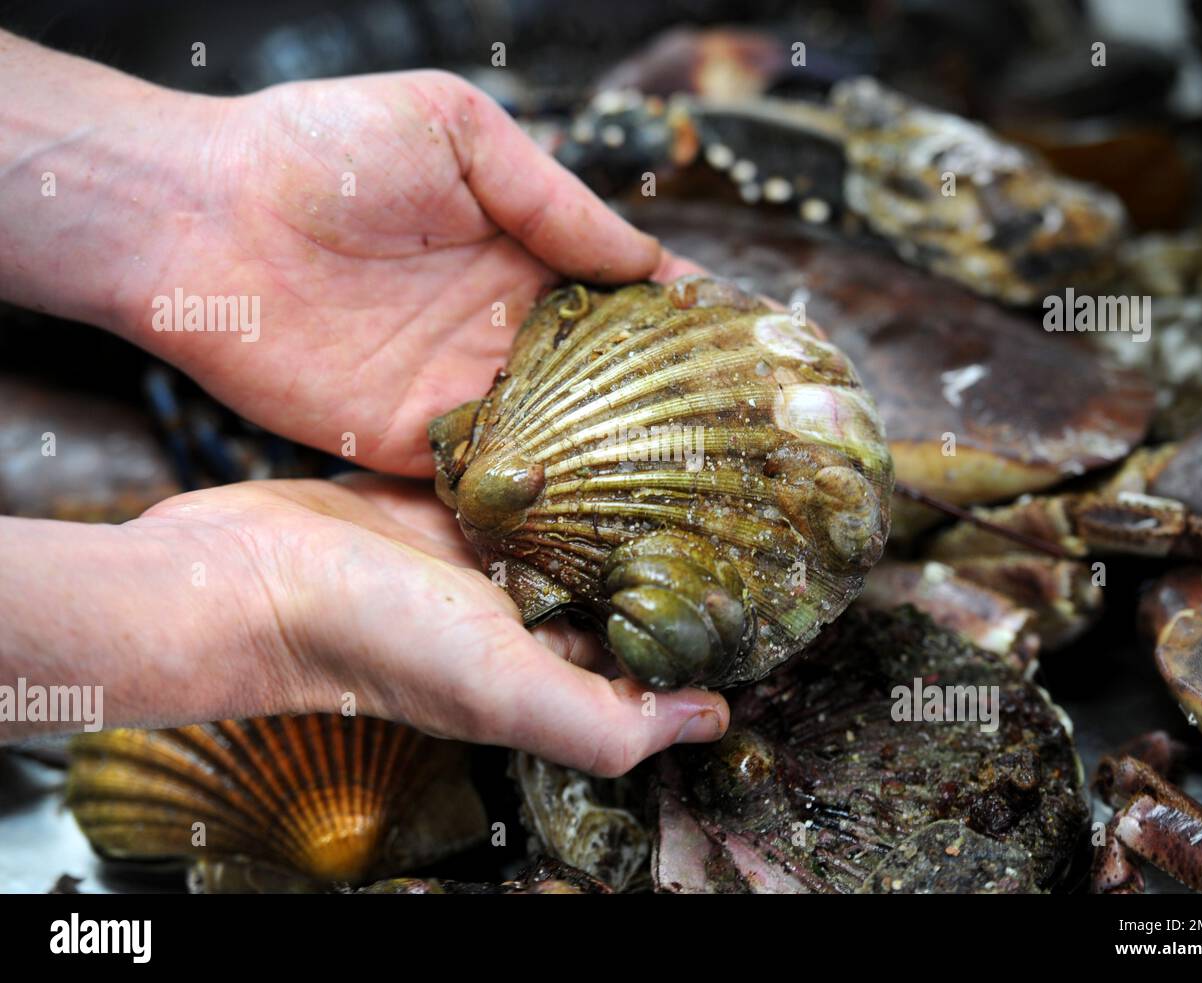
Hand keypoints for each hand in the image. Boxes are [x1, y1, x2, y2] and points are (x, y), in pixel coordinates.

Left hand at [0, 37, 687, 475]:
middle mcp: (501, 327)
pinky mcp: (412, 439)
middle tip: (744, 438)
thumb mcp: (457, 132)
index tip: (748, 346)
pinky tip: (601, 519)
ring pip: (560, 434)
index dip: (682, 318)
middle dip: (666, 403)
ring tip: (699, 490)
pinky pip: (491, 475)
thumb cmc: (323, 148)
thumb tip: (649, 260)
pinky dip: (539, 494)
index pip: (622, 294)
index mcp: (520, 252)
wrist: (198, 218)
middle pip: (603, 377)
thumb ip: (554, 200)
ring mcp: (461, 387)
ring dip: (616, 460)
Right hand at [129, 475, 728, 774]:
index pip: (652, 650)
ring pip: (583, 517)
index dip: (705, 618)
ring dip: (630, 481)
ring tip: (695, 425)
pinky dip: (565, 445)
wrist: (249, 574)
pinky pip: (529, 471)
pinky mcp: (457, 498)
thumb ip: (607, 722)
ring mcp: (493, 552)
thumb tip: (713, 717)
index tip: (768, 563)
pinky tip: (609, 402)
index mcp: (551, 667)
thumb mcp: (502, 690)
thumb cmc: (369, 640)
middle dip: (681, 537)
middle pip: (626, 578)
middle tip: (748, 472)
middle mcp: (530, 613)